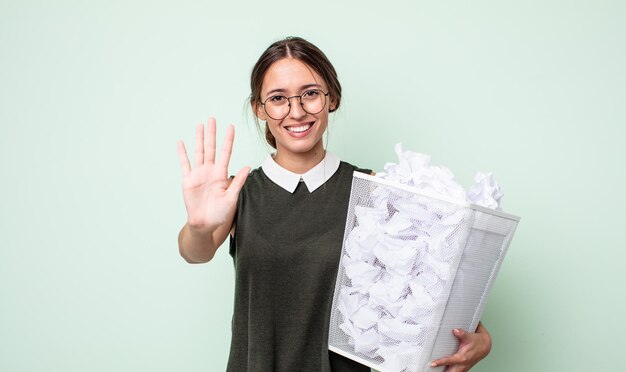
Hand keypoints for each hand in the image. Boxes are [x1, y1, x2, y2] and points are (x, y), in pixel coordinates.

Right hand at [177, 117, 249, 231]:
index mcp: (221, 174)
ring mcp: (198, 174)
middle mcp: (210, 171)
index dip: (228, 140)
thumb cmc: (220, 214)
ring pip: (199, 152)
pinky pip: (185, 164)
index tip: (231, 127)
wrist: (205, 224)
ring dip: (199, 139)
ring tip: (200, 125)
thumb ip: (238, 182)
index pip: (225, 153)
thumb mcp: (232, 198)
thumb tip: (248, 167)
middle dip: (212, 134)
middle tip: (213, 119)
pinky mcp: (188, 180)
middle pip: (211, 148)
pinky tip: (181, 142)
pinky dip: (182, 153)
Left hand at [430, 325, 491, 371]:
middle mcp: (462, 364)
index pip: (450, 361)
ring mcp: (462, 367)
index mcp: (463, 357)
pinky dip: (448, 371)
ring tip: (433, 370)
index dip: (441, 362)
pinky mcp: (462, 368)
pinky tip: (442, 369)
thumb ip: (462, 333)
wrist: (485, 346)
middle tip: (431, 369)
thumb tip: (455, 330)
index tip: (433, 363)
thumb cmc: (477, 342)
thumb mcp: (470, 336)